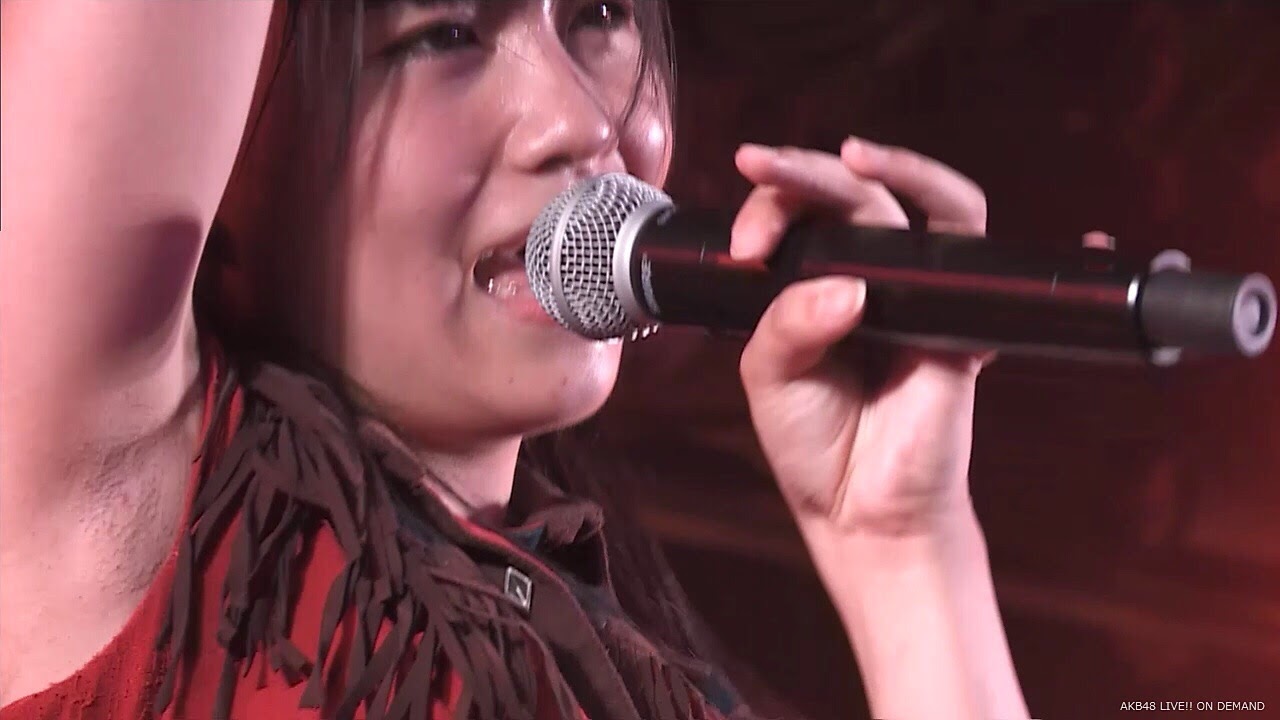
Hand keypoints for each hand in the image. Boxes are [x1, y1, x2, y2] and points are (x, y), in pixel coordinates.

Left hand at [734, 137, 989, 536]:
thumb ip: (789, 323)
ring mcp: (916, 291)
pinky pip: (971, 251)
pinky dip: (953, 205)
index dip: (767, 210)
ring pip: (919, 201)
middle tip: (759, 163)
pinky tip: (930, 190)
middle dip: (802, 172)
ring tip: (851, 153)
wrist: (860, 509)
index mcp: (813, 281)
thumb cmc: (814, 441)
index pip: (796, 216)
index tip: (742, 249)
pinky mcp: (958, 318)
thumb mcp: (770, 375)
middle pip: (848, 194)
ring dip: (891, 166)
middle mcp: (866, 275)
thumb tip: (847, 287)